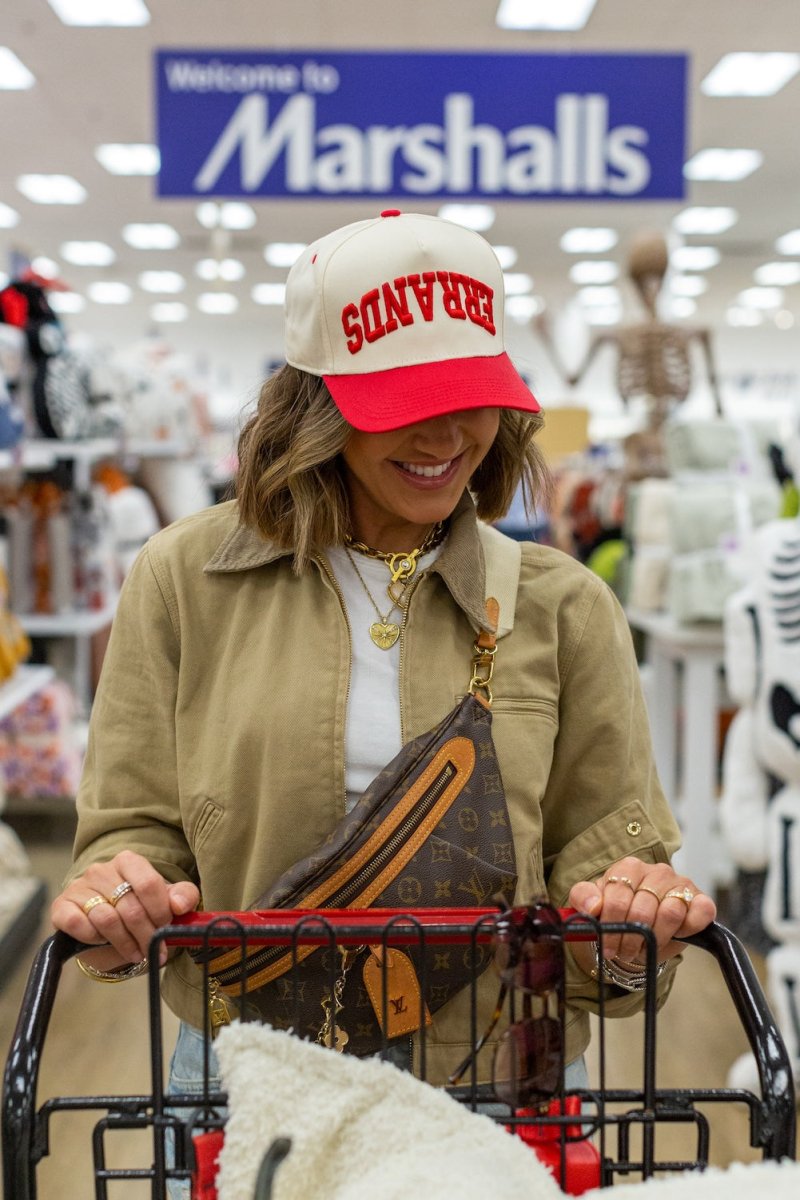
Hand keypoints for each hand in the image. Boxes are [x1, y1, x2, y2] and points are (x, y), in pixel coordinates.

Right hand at [51, 850, 199, 969]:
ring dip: (125, 943)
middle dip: (146, 935)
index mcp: (129, 862)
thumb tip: (180, 905)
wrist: (105, 921)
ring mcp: (79, 887)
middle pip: (130, 907)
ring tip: (136, 953)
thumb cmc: (139, 907)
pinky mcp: (61, 906)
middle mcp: (102, 870)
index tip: (166, 930)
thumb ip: (183, 896)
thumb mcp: (166, 900)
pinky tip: (103, 942)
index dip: (160, 912)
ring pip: (107, 920)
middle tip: (155, 951)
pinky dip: (93, 938)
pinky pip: (77, 924)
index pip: (149, 884)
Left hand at [567, 856, 716, 968]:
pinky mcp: (701, 899)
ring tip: (646, 948)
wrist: (639, 928)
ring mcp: (681, 884)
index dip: (612, 927)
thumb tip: (594, 907)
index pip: (618, 898)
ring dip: (656, 939)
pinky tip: (675, 936)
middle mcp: (657, 872)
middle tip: (625, 952)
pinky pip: (700, 913)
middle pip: (642, 910)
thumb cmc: (616, 914)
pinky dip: (688, 929)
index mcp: (628, 868)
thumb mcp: (592, 905)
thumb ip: (582, 898)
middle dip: (631, 939)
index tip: (607, 945)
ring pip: (670, 913)